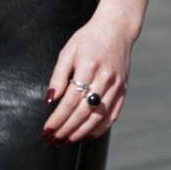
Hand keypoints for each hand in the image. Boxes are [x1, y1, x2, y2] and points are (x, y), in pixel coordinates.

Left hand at [43, 11, 133, 142]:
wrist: (116, 28)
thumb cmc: (88, 39)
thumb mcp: (68, 52)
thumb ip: (58, 76)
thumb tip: (49, 100)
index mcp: (89, 67)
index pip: (70, 101)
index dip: (57, 118)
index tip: (46, 130)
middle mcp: (105, 79)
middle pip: (83, 112)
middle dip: (66, 129)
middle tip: (53, 140)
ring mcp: (116, 86)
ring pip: (98, 117)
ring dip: (81, 132)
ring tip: (66, 140)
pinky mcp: (123, 90)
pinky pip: (112, 115)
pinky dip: (99, 128)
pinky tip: (87, 135)